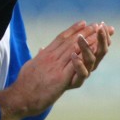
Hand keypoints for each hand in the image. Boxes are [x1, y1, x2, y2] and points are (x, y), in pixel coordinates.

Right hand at [0, 21, 114, 119]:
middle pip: (70, 41)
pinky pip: (74, 65)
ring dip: (88, 41)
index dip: (73, 29)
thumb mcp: (31, 65)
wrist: (20, 96)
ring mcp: (55, 67)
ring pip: (73, 49)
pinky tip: (91, 51)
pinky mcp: (59, 78)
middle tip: (97, 24)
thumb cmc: (24, 83)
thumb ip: (39, 57)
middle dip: (85, 32)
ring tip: (98, 33)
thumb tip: (41, 50)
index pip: (61, 38)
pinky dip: (83, 56)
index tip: (83, 22)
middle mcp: (50, 57)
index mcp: (44, 54)